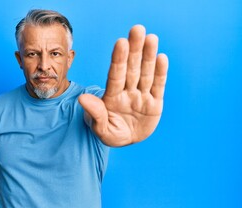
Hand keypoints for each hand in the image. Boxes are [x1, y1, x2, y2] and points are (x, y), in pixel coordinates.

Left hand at [78, 25, 168, 146]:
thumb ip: (94, 113)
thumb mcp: (100, 128)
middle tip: (137, 29)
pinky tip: (161, 58)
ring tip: (151, 38)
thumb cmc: (109, 132)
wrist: (125, 141)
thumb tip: (82, 98)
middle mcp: (127, 92)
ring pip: (146, 74)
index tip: (120, 42)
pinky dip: (160, 73)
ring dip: (149, 56)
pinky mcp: (155, 104)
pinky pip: (158, 87)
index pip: (115, 75)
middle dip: (134, 50)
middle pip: (132, 69)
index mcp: (112, 96)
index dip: (118, 59)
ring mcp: (141, 97)